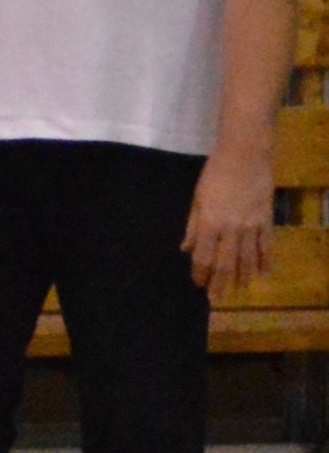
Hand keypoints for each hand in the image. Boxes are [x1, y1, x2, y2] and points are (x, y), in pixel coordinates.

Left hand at [189, 149, 274, 294]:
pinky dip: (266, 260)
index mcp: (210, 222)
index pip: (203, 256)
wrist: (245, 155)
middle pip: (225, 262)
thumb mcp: (197, 198)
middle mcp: (231, 228)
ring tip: (240, 288)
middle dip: (220, 281)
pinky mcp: (267, 218)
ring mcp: (251, 224)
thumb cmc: (215, 173)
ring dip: (244, 275)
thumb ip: (192, 225)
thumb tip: (185, 249)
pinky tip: (265, 272)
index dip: (200, 272)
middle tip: (217, 297)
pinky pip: (267, 244)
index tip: (198, 284)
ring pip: (248, 257)